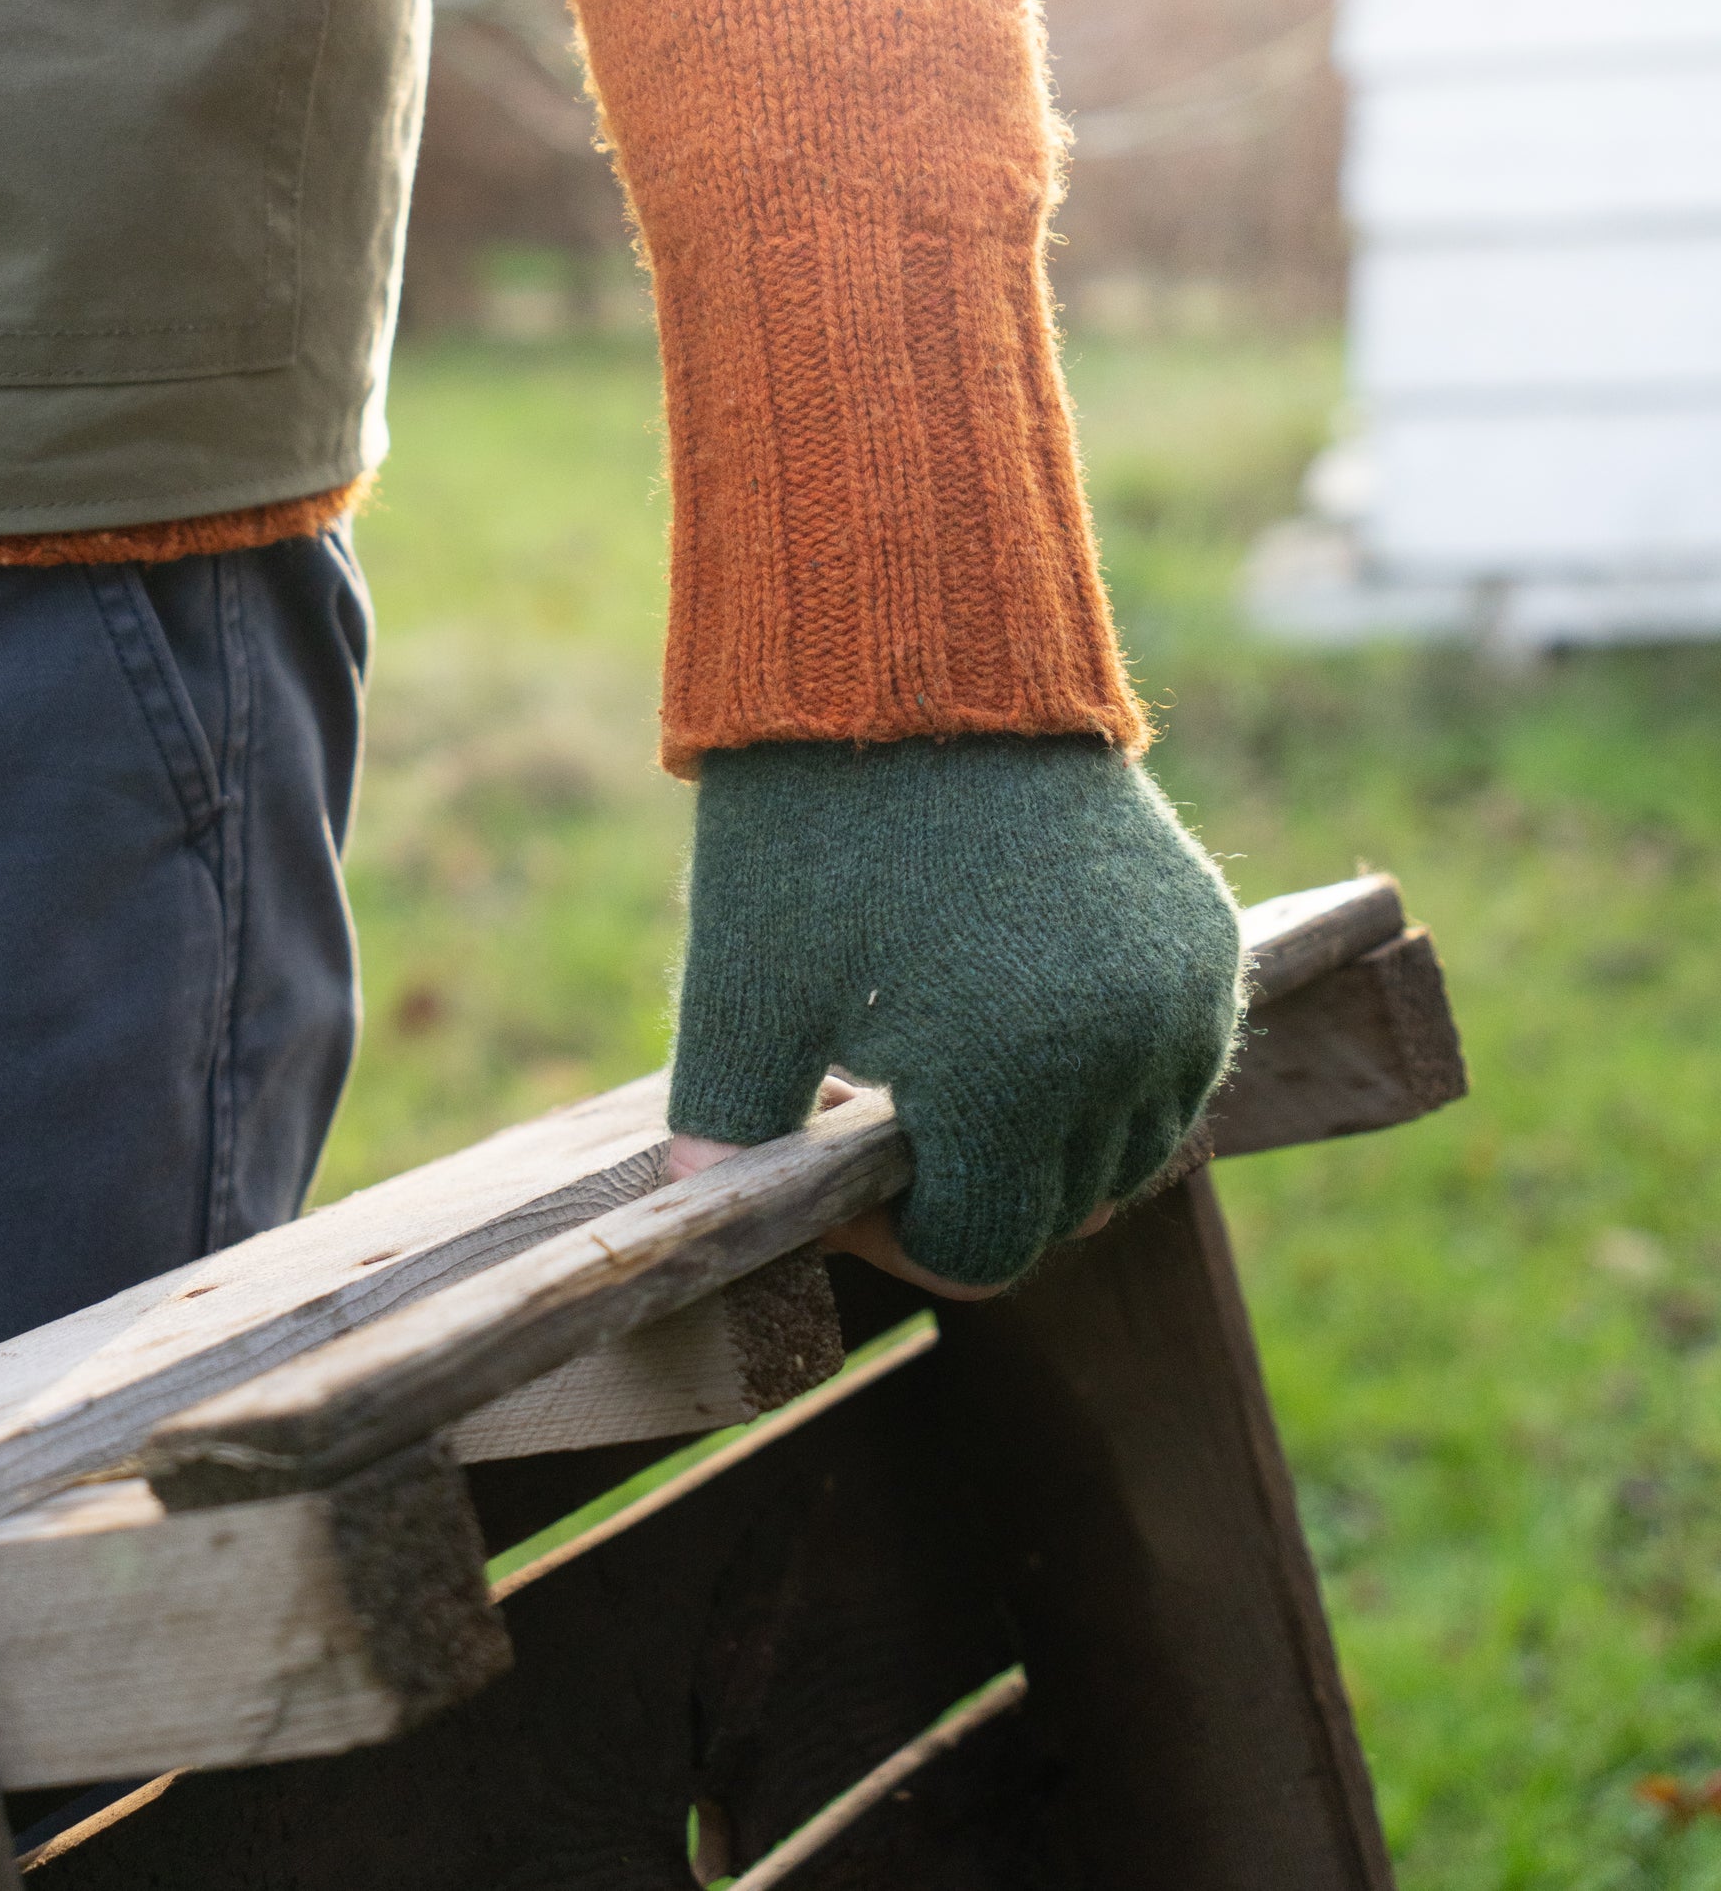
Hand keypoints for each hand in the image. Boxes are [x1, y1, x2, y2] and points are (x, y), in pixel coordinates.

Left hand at [666, 734, 1243, 1290]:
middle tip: (895, 1111)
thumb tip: (711, 1224)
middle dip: (972, 1187)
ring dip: (1050, 1142)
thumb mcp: (746, 994)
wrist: (918, 670)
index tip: (849, 1168)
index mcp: (1006, 1086)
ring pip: (1129, 1149)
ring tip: (960, 1062)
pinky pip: (1178, 1066)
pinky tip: (1030, 1020)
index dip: (902, 1236)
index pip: (979, 1252)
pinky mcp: (1212, 942)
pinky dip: (1114, 1075)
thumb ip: (726, 1133)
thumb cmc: (818, 836)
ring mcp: (1181, 999)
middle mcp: (1120, 1057)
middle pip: (1058, 1212)